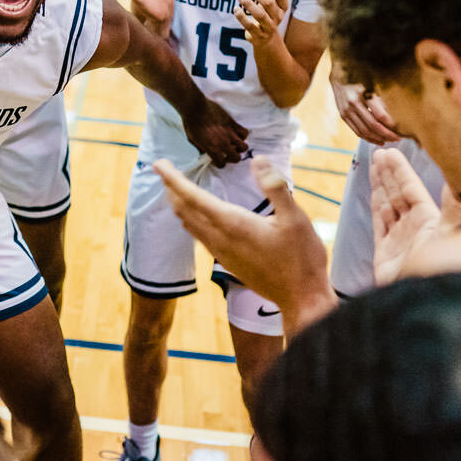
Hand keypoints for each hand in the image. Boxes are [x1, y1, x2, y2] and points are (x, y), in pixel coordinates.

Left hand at [153, 155, 330, 317]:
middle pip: (185, 210)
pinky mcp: (227, 262)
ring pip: (190, 224)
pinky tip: (196, 217)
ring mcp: (222, 253)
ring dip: (179, 204)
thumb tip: (258, 160)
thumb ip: (275, 187)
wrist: (301, 300)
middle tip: (164, 170)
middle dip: (171, 188)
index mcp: (233, 223)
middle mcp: (220, 238)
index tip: (158, 164)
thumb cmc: (301, 258)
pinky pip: (199, 236)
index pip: (194, 197)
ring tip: (175, 189)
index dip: (173, 179)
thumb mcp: (295, 218)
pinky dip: (191, 219)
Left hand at [180, 97, 247, 166]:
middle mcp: (223, 143)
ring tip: (233, 143)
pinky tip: (235, 133)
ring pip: (244, 147)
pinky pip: (245, 132)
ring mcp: (229, 133)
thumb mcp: (192, 140)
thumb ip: (201, 149)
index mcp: (212, 149)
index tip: (215, 158)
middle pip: (236, 158)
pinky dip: (242, 135)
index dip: (218, 162)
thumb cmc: (190, 123)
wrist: (194, 107)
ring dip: (239, 147)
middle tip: (226, 152)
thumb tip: (204, 155)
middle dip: (232, 157)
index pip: (221, 164)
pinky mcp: (233, 123)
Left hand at [233, 0, 287, 44]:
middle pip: (269, 3)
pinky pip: (250, 26)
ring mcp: (268, 28)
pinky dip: (241, 17)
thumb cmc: (268, 14)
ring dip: (248, 3)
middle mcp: (278, 18)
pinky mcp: (258, 36)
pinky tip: (235, 8)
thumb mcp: (274, 1)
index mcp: (283, 8)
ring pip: (260, 14)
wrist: (266, 40)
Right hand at [329, 79, 399, 144]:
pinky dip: (368, 138)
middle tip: (398, 138)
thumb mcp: (373, 83)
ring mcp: (346, 111)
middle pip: (373, 125)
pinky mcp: (343, 116)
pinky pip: (356, 131)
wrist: (339, 75)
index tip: (401, 130)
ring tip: (389, 140)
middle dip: (387, 134)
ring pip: (364, 131)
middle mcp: (353, 104)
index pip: (380, 115)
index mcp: (362, 94)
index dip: (391, 125)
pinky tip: (377, 140)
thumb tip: (396, 115)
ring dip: (378, 138)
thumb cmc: (360, 77)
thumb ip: (382, 99)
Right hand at [370, 147, 453, 284]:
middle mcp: (414, 227)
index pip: (412, 188)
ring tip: (373, 164)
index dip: (401, 170)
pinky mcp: (384, 250)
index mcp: (429, 220)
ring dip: (381, 184)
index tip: (390, 153)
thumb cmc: (437, 269)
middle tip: (379, 152)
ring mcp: (398, 237)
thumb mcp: (447, 235)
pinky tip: (373, 191)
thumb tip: (457, 183)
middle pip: (398, 193)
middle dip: (389, 173)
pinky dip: (375, 205)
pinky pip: (378, 221)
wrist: (417, 300)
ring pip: (387, 204)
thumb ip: (452, 209)